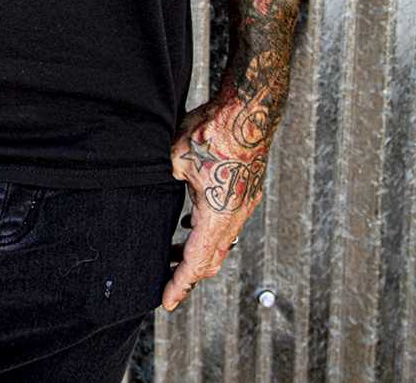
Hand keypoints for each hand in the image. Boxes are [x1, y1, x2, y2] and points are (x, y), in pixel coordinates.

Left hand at [161, 96, 266, 313]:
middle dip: (187, 275)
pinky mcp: (245, 191)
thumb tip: (170, 179)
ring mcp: (243, 205)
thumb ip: (169, 178)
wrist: (249, 112)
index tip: (166, 302)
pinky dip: (207, 231)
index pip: (195, 263)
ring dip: (198, 251)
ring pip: (220, 242)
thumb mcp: (177, 157)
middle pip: (210, 260)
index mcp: (217, 217)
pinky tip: (189, 220)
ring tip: (173, 251)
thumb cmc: (215, 132)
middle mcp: (234, 217)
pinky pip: (226, 223)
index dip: (179, 285)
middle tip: (166, 280)